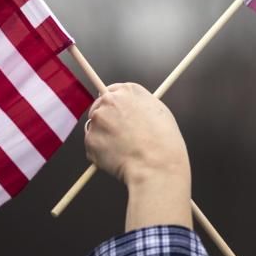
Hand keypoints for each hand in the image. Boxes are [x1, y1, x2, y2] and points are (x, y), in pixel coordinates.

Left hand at [84, 83, 191, 230]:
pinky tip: (117, 158)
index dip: (114, 105)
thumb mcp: (159, 112)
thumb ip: (140, 105)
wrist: (156, 164)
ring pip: (95, 127)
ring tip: (123, 150)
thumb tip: (131, 110)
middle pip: (99, 106)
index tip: (114, 113)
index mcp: (129, 91)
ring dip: (103, 137)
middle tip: (118, 136)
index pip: (112, 91)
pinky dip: (100, 153)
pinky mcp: (90, 139)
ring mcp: (98, 119)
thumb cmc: (164, 142)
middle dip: (105, 120)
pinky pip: (92, 146)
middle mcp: (110, 100)